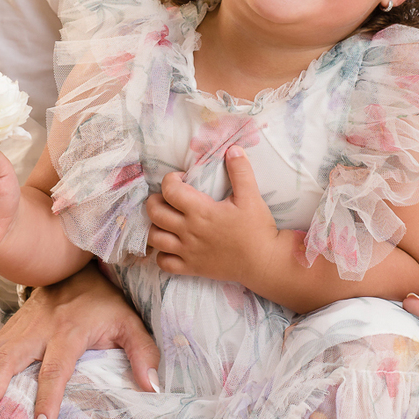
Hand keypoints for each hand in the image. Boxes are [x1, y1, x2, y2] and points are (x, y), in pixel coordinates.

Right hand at [0, 262, 160, 418]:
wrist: (74, 267)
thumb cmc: (103, 302)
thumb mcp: (129, 322)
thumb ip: (143, 352)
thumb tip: (152, 388)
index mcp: (68, 332)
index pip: (55, 369)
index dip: (47, 399)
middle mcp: (36, 331)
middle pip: (7, 362)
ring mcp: (15, 330)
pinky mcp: (4, 331)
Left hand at [147, 147, 278, 284]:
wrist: (264, 262)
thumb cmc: (257, 229)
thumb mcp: (251, 196)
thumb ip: (240, 171)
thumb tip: (232, 149)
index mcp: (201, 211)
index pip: (170, 190)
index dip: (170, 179)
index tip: (181, 178)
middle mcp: (189, 231)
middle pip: (155, 213)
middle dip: (155, 200)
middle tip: (167, 197)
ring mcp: (187, 251)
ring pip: (154, 238)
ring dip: (155, 226)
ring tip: (166, 220)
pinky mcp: (191, 268)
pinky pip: (164, 263)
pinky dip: (161, 254)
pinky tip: (171, 246)